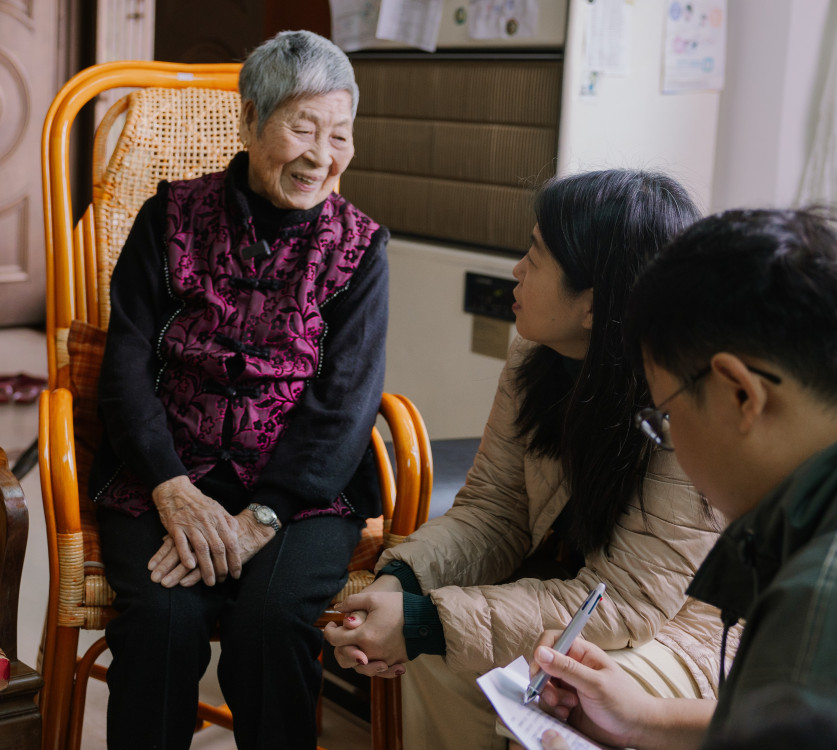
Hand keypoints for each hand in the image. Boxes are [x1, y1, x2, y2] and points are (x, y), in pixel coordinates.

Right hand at [149, 505, 276, 587]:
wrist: (176, 490)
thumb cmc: (198, 502)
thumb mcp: (217, 509)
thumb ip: (227, 522)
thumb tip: (237, 534)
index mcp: (219, 518)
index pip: (231, 542)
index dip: (235, 559)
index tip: (236, 574)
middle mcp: (207, 522)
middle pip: (218, 548)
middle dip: (222, 567)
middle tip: (222, 581)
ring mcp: (191, 524)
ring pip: (202, 548)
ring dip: (206, 567)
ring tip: (209, 582)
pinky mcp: (175, 526)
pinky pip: (181, 543)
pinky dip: (186, 555)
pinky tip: (190, 567)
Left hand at [324, 590, 407, 676]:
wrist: (425, 619)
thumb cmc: (399, 607)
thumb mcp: (374, 598)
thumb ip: (352, 602)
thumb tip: (338, 608)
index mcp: (364, 635)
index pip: (335, 639)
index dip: (329, 631)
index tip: (331, 624)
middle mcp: (371, 652)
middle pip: (344, 657)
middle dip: (339, 645)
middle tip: (343, 633)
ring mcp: (382, 659)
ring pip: (359, 667)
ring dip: (353, 656)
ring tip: (355, 644)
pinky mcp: (393, 663)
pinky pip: (377, 671)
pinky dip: (372, 666)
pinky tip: (372, 657)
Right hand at [529, 634, 652, 748]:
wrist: (636, 731)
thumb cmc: (624, 702)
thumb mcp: (595, 684)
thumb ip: (567, 668)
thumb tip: (540, 652)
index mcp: (581, 653)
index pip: (553, 640)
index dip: (541, 651)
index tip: (538, 670)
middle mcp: (572, 667)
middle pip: (543, 665)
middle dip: (543, 681)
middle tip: (553, 696)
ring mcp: (568, 686)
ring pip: (544, 686)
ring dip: (550, 697)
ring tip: (568, 706)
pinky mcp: (566, 704)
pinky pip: (548, 704)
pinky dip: (553, 710)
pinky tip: (567, 714)